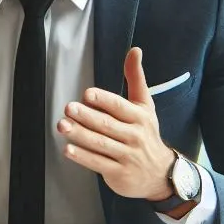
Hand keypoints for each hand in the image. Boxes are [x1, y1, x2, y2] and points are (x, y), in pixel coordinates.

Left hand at [57, 47, 174, 200]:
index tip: (87, 94)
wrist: (160, 173)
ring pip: (101, 144)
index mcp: (139, 117)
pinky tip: (68, 149)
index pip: (120, 107)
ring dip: (80, 135)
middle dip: (87, 116)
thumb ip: (136, 78)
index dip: (104, 100)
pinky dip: (83, 157)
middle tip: (69, 108)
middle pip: (107, 125)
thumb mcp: (145, 105)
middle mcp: (134, 136)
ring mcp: (127, 156)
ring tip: (63, 126)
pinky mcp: (119, 173)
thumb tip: (134, 50)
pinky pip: (99, 164)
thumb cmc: (146, 134)